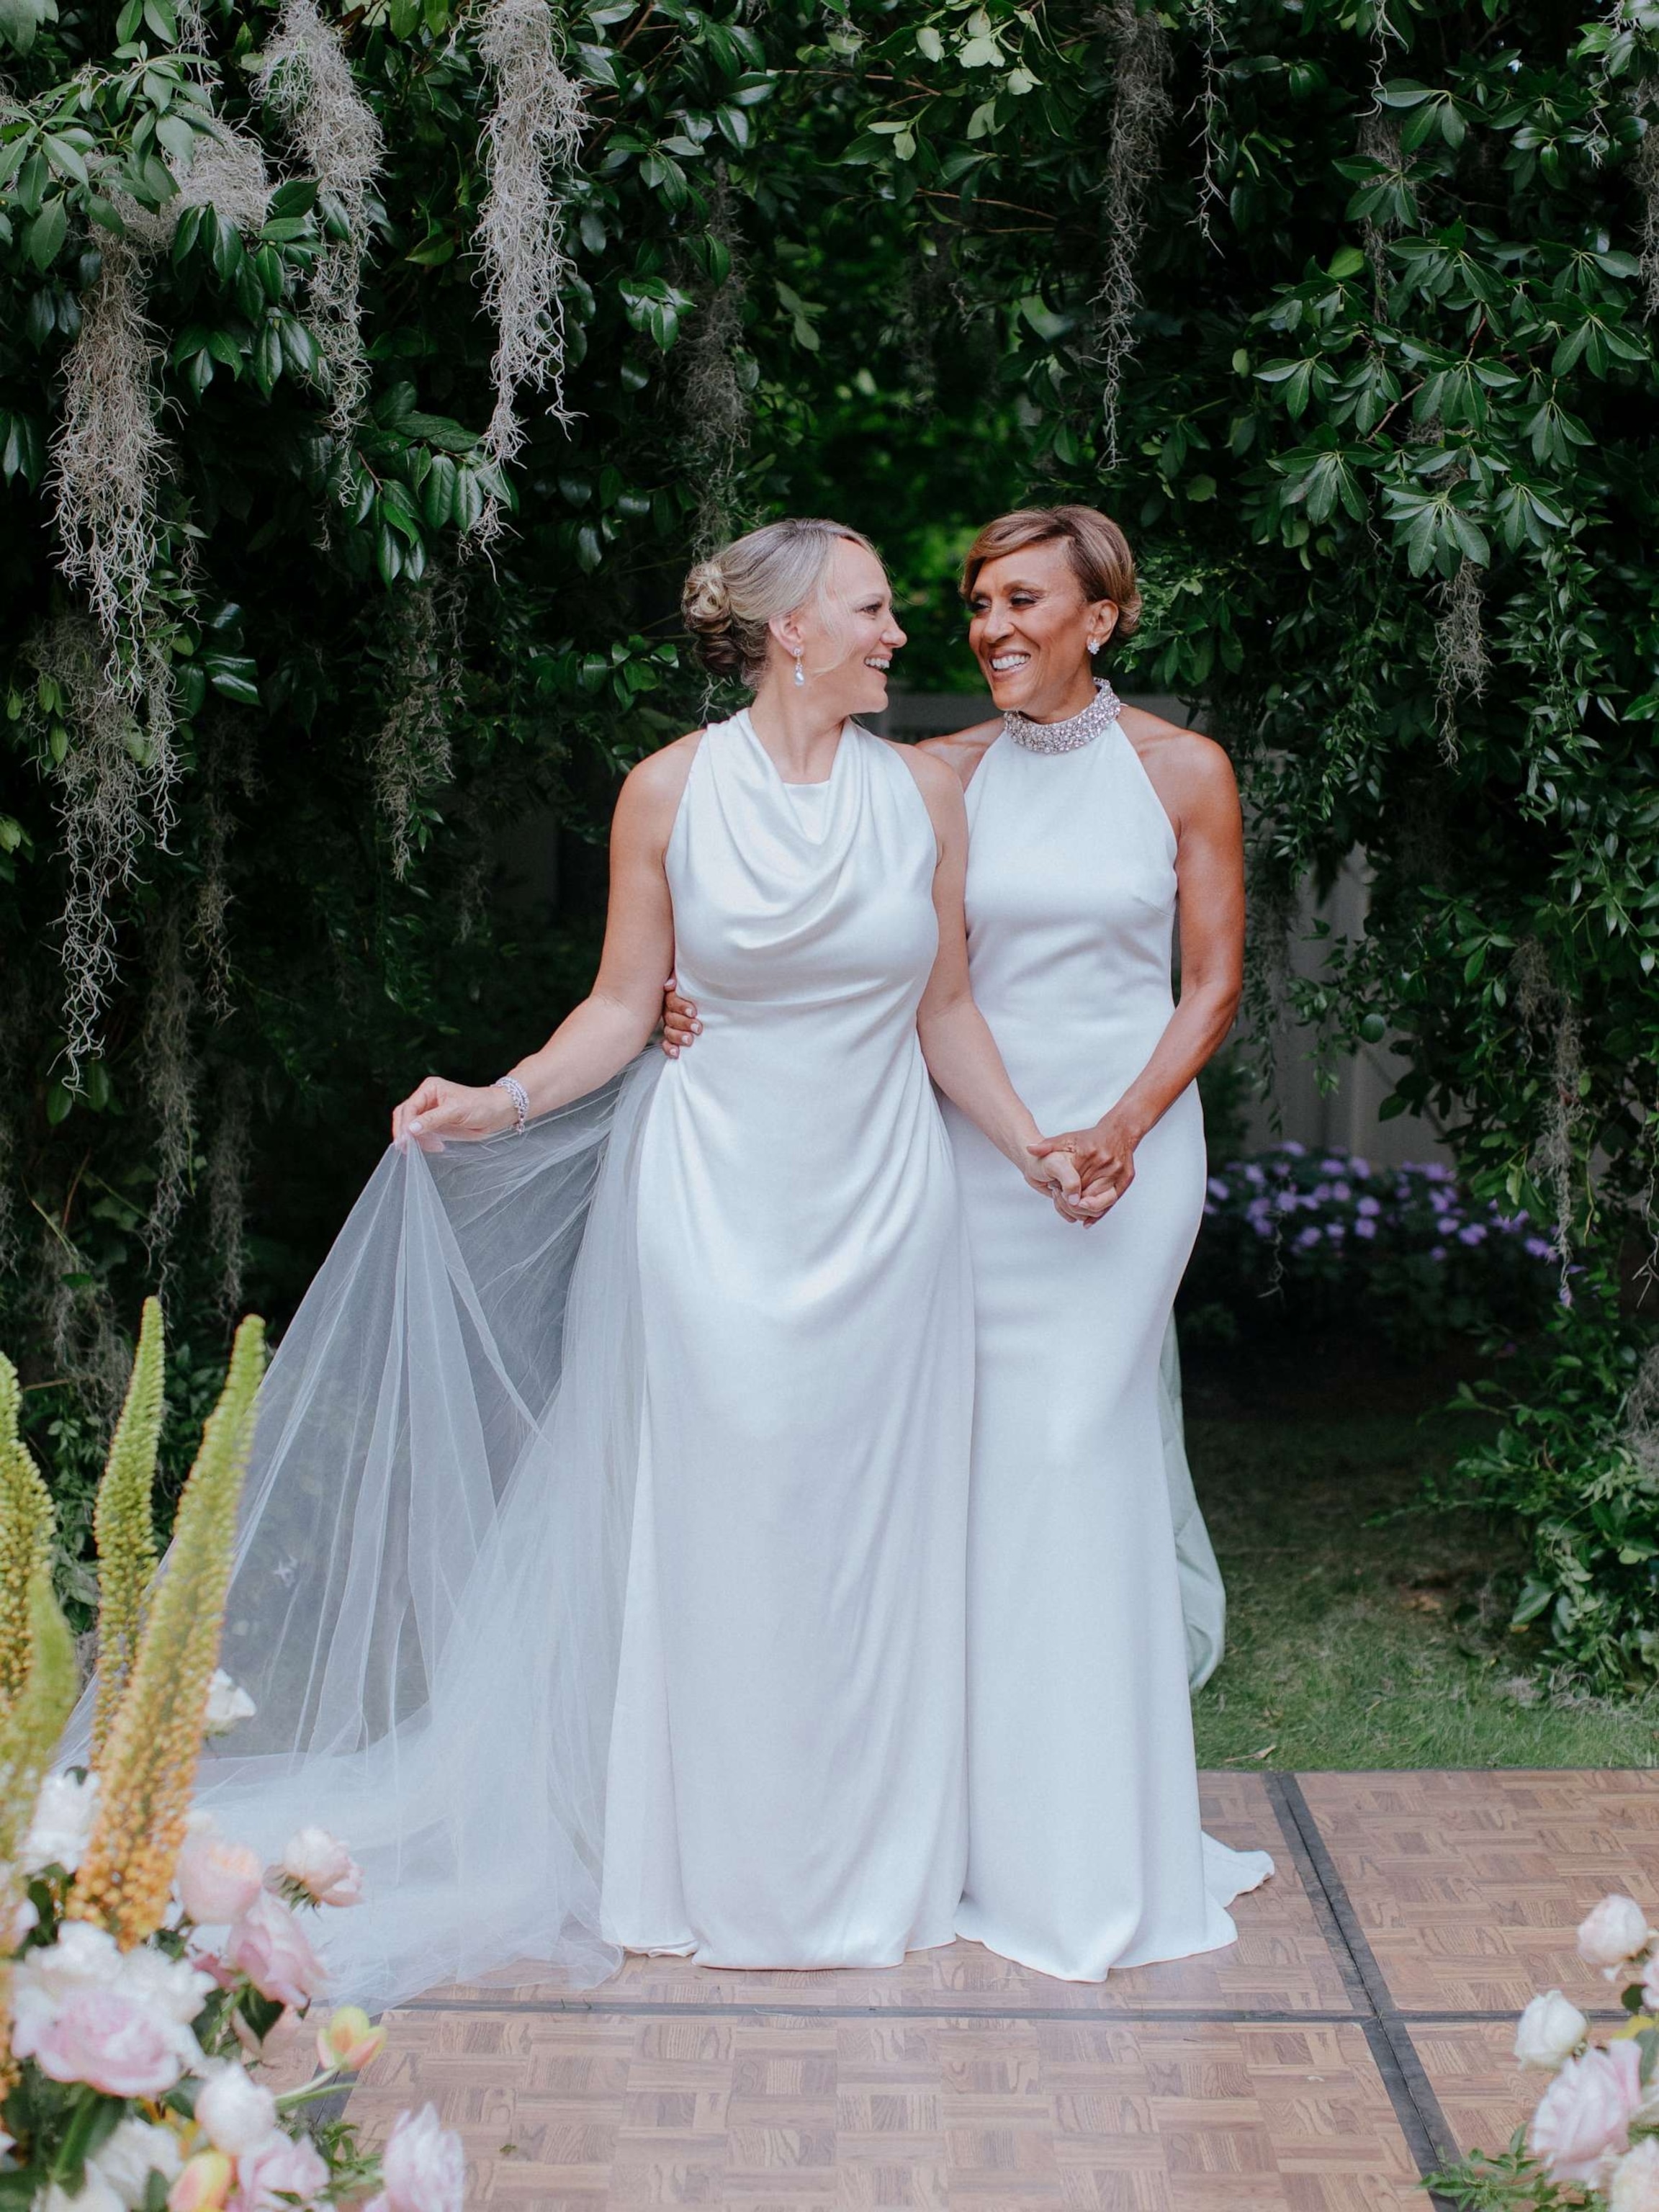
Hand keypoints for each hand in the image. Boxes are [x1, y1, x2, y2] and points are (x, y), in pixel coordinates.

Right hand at [391, 1076, 515, 1150]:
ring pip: (411, 1126)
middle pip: (405, 1115)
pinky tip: (434, 1147)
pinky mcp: (436, 1124)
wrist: (497, 1113)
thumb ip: (432, 1120)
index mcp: (429, 1089)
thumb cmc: (480, 1106)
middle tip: (408, 1148)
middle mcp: (427, 1098)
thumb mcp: (456, 1111)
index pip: (409, 1107)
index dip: (405, 1124)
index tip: (406, 1139)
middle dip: (405, 1132)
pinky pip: (421, 1133)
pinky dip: (423, 1142)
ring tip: (427, 1148)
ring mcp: (430, 1112)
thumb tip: (411, 1129)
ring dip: (414, 1139)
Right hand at [661, 976, 699, 1057]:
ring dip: (678, 1036)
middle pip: (671, 1018)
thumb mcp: (694, 982)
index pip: (672, 1001)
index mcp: (673, 997)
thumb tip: (669, 985)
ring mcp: (670, 1025)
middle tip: (698, 1028)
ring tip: (689, 1040)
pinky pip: (667, 1044)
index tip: (694, 1012)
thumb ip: (680, 979)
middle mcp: (670, 1011)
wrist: (712, 1003)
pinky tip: (676, 1053)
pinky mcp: (673, 1038)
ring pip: (669, 1031)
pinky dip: (670, 1049)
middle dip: (684, 1023)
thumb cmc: (702, 989)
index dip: (682, 1007)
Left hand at [1029, 1110, 1139, 1224]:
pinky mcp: (1126, 1178)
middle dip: (1075, 1205)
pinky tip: (1088, 1220)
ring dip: (1087, 1211)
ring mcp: (1116, 1172)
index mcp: (1086, 1155)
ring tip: (1077, 1211)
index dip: (1063, 1193)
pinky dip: (1100, 1212)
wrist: (1119, 1131)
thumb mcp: (1067, 1139)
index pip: (1072, 1183)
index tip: (1057, 1193)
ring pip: (1101, 1202)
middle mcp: (1103, 1163)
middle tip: (1066, 1204)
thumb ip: (1047, 1146)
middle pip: (1086, 1196)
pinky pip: (1113, 1200)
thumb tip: (1029, 1149)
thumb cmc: (1090, 1138)